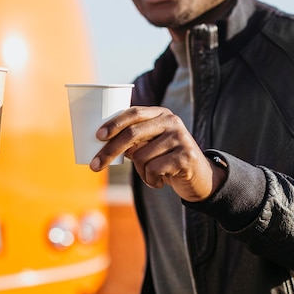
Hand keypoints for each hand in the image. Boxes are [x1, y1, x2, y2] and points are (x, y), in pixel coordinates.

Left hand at [91, 106, 224, 201]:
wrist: (198, 177)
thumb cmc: (165, 159)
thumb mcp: (148, 145)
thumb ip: (130, 140)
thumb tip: (99, 142)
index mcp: (160, 114)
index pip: (133, 113)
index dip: (114, 124)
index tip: (98, 136)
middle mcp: (171, 121)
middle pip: (132, 134)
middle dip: (109, 151)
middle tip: (95, 166)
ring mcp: (180, 138)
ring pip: (141, 157)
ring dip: (141, 172)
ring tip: (153, 174)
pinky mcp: (186, 157)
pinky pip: (153, 170)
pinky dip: (151, 181)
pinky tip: (162, 180)